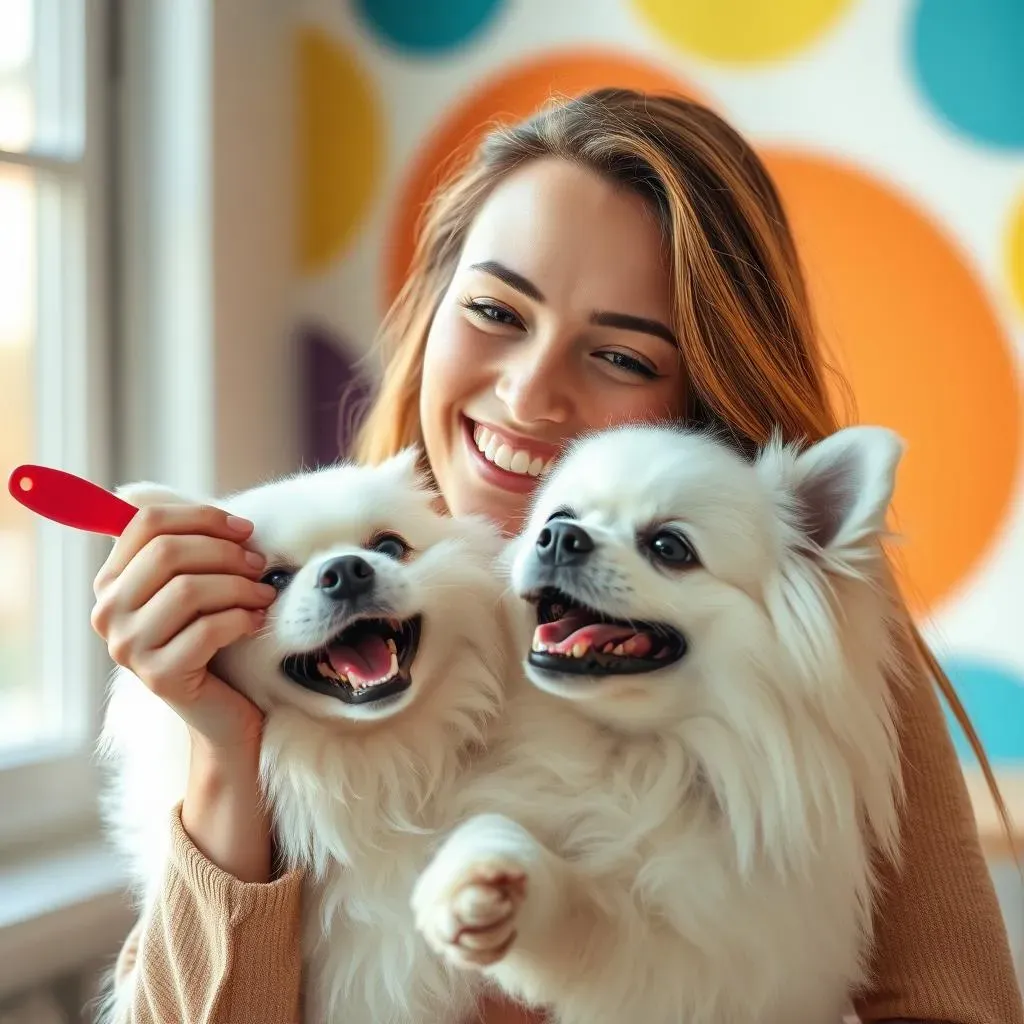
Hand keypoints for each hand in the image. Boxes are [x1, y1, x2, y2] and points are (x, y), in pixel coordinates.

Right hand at [91, 501, 275, 748]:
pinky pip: (207, 630)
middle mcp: (108, 612)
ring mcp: (127, 647)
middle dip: (225, 553)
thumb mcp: (199, 587)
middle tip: (259, 566)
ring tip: (263, 595)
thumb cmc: (213, 639)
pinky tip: (256, 622)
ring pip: (188, 590)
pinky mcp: (158, 676)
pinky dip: (241, 619)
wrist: (222, 712)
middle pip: (166, 553)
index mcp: (111, 581)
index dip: (202, 517)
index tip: (244, 529)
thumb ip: (197, 550)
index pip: (146, 523)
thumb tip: (231, 519)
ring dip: (239, 587)